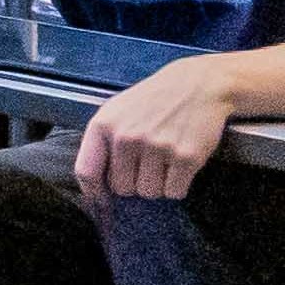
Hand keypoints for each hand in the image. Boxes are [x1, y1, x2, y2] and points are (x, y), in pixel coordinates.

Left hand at [74, 57, 241, 199]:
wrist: (198, 84)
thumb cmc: (154, 101)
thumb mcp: (117, 111)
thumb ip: (103, 143)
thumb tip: (96, 185)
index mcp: (104, 125)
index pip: (87, 172)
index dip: (94, 192)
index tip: (103, 200)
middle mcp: (127, 137)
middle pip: (122, 189)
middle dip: (135, 182)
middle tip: (148, 163)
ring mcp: (156, 147)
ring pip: (149, 193)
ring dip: (158, 184)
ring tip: (165, 159)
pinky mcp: (185, 157)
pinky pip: (174, 192)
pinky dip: (178, 185)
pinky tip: (180, 163)